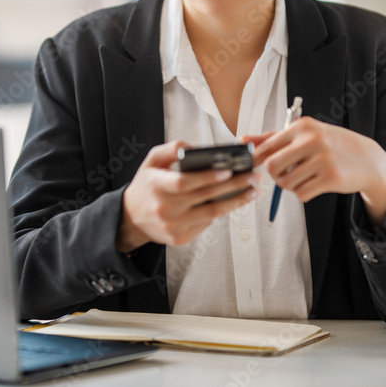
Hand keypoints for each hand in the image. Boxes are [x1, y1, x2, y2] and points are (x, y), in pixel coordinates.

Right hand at [116, 140, 260, 253]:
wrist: (132, 217)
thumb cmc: (147, 184)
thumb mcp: (152, 161)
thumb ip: (172, 148)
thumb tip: (196, 148)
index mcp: (156, 186)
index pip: (184, 182)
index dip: (207, 177)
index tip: (228, 170)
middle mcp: (164, 208)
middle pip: (204, 197)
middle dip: (233, 186)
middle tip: (254, 178)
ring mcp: (172, 226)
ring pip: (211, 213)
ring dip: (236, 201)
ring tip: (254, 190)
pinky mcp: (179, 239)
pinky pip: (206, 223)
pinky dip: (221, 211)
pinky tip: (234, 201)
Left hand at [241, 118, 385, 226]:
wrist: (368, 159)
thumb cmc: (331, 145)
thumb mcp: (304, 134)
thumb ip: (273, 138)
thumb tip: (244, 140)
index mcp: (301, 127)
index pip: (266, 147)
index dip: (259, 161)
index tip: (262, 167)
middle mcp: (311, 140)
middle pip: (272, 167)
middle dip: (276, 176)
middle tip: (286, 175)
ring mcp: (322, 158)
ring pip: (285, 183)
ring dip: (290, 186)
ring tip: (304, 178)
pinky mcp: (330, 178)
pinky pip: (301, 194)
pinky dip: (303, 193)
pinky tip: (315, 185)